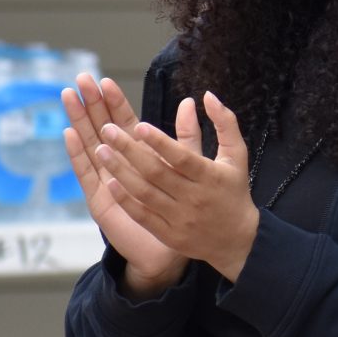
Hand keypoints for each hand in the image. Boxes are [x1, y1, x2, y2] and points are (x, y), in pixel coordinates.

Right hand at [62, 76, 187, 291]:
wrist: (168, 250)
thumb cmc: (180, 208)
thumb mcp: (189, 168)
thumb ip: (188, 137)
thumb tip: (190, 102)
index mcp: (140, 155)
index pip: (123, 121)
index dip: (114, 101)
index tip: (105, 80)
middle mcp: (119, 164)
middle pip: (101, 127)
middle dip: (92, 103)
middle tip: (81, 79)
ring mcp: (105, 180)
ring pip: (89, 144)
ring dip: (79, 120)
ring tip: (69, 97)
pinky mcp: (99, 199)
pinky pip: (86, 173)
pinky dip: (77, 153)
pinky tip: (70, 134)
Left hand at [92, 93, 262, 282]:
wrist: (237, 240)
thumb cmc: (234, 191)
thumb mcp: (237, 156)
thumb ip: (225, 123)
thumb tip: (208, 95)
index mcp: (210, 176)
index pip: (182, 157)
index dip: (160, 142)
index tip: (138, 125)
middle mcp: (194, 197)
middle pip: (157, 173)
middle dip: (129, 150)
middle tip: (107, 129)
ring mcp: (180, 218)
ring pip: (145, 193)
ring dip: (121, 171)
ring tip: (100, 150)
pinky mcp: (169, 235)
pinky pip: (143, 216)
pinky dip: (125, 200)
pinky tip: (109, 182)